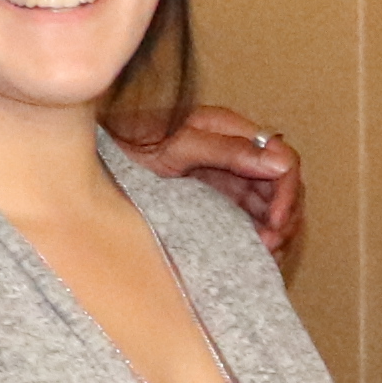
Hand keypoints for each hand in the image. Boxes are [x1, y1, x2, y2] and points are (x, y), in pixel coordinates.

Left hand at [117, 98, 304, 258]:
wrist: (94, 158)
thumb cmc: (129, 143)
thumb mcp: (177, 145)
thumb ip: (228, 150)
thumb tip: (279, 161)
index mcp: (232, 131)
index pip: (283, 158)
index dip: (287, 191)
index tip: (275, 221)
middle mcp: (236, 154)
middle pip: (283, 186)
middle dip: (284, 215)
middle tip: (269, 244)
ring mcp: (227, 179)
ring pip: (271, 205)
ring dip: (274, 229)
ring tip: (262, 251)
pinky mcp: (216, 201)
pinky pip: (250, 219)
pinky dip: (257, 235)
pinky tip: (252, 250)